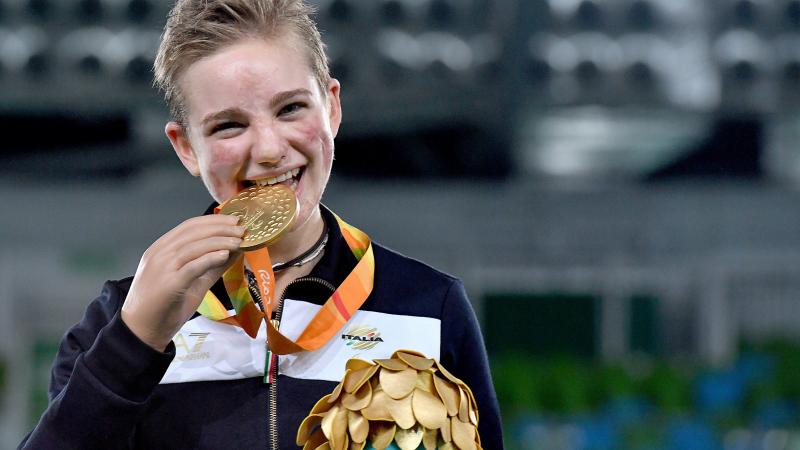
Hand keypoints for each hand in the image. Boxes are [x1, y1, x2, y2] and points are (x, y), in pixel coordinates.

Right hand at [121, 215, 244, 350]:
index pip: (190, 226)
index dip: (214, 220)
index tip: (235, 219)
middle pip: (193, 232)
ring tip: (239, 240)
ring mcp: (162, 268)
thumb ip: (211, 265)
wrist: (141, 331)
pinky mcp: (168, 284)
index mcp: (161, 249)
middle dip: (221, 227)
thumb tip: (234, 251)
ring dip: (220, 241)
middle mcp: (160, 254)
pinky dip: (210, 258)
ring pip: (193, 246)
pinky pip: (192, 266)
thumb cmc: (165, 306)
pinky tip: (225, 255)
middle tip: (242, 228)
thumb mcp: (192, 281)